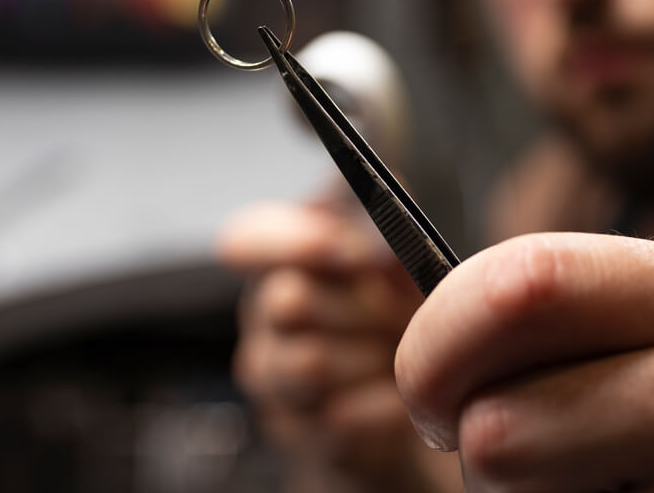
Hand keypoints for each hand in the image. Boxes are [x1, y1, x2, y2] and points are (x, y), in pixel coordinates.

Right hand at [219, 199, 460, 491]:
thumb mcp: (398, 256)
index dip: (297, 242)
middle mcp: (263, 319)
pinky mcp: (298, 434)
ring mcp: (273, 380)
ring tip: (401, 356)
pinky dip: (385, 407)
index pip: (244, 240)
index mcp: (279, 261)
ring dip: (372, 359)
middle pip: (287, 301)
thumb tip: (389, 221)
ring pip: (310, 364)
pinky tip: (399, 398)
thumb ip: (387, 225)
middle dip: (360, 307)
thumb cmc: (398, 313)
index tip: (356, 251)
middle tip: (401, 313)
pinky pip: (339, 418)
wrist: (409, 399)